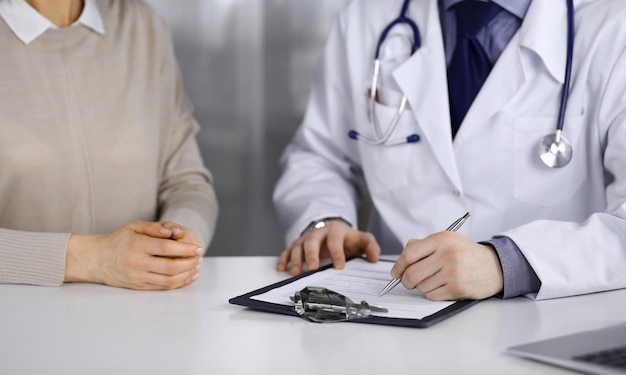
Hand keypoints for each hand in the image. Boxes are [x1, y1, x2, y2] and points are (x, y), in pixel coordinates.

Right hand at [65, 221, 202, 289]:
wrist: (97, 259)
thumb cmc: (118, 240)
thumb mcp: (133, 226)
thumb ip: (153, 227)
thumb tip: (172, 232)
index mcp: (137, 245)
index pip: (166, 248)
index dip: (185, 249)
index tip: (198, 248)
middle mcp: (137, 263)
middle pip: (170, 266)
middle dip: (189, 263)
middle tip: (200, 258)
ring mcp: (137, 277)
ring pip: (168, 280)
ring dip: (186, 275)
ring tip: (196, 267)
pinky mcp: (138, 287)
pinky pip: (162, 287)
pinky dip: (178, 283)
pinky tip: (187, 277)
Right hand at [276, 220, 379, 275]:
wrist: (334, 230)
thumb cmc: (348, 239)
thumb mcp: (362, 240)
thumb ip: (371, 247)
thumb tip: (374, 258)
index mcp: (335, 230)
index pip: (335, 240)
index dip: (337, 253)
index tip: (339, 266)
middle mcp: (318, 232)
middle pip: (312, 241)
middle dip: (312, 255)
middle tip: (314, 268)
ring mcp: (306, 238)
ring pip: (298, 246)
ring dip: (296, 259)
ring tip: (296, 272)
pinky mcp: (297, 245)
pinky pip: (288, 251)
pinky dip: (283, 259)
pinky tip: (281, 268)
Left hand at [391, 231, 502, 300]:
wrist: (495, 266)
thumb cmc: (465, 253)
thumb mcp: (446, 240)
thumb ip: (422, 245)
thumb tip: (400, 261)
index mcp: (441, 239)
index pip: (409, 254)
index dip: (398, 266)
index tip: (395, 273)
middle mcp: (447, 254)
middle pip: (412, 274)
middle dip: (406, 281)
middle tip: (408, 282)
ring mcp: (453, 272)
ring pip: (421, 286)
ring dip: (422, 287)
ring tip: (435, 280)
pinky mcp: (458, 288)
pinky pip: (432, 296)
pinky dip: (433, 294)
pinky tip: (443, 287)